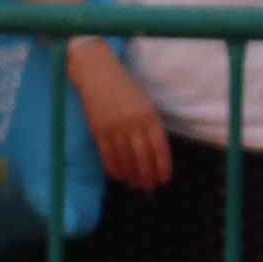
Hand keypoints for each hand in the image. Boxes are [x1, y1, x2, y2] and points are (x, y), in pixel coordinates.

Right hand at [64, 37, 175, 190]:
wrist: (98, 74)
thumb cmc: (125, 88)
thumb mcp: (145, 104)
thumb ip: (150, 125)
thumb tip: (154, 152)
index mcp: (149, 115)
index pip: (159, 146)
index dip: (163, 165)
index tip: (164, 179)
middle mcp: (133, 123)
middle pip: (142, 156)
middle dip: (147, 174)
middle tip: (149, 187)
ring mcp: (114, 127)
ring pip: (125, 158)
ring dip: (131, 174)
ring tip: (134, 184)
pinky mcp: (98, 130)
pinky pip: (107, 154)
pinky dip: (113, 167)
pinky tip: (118, 175)